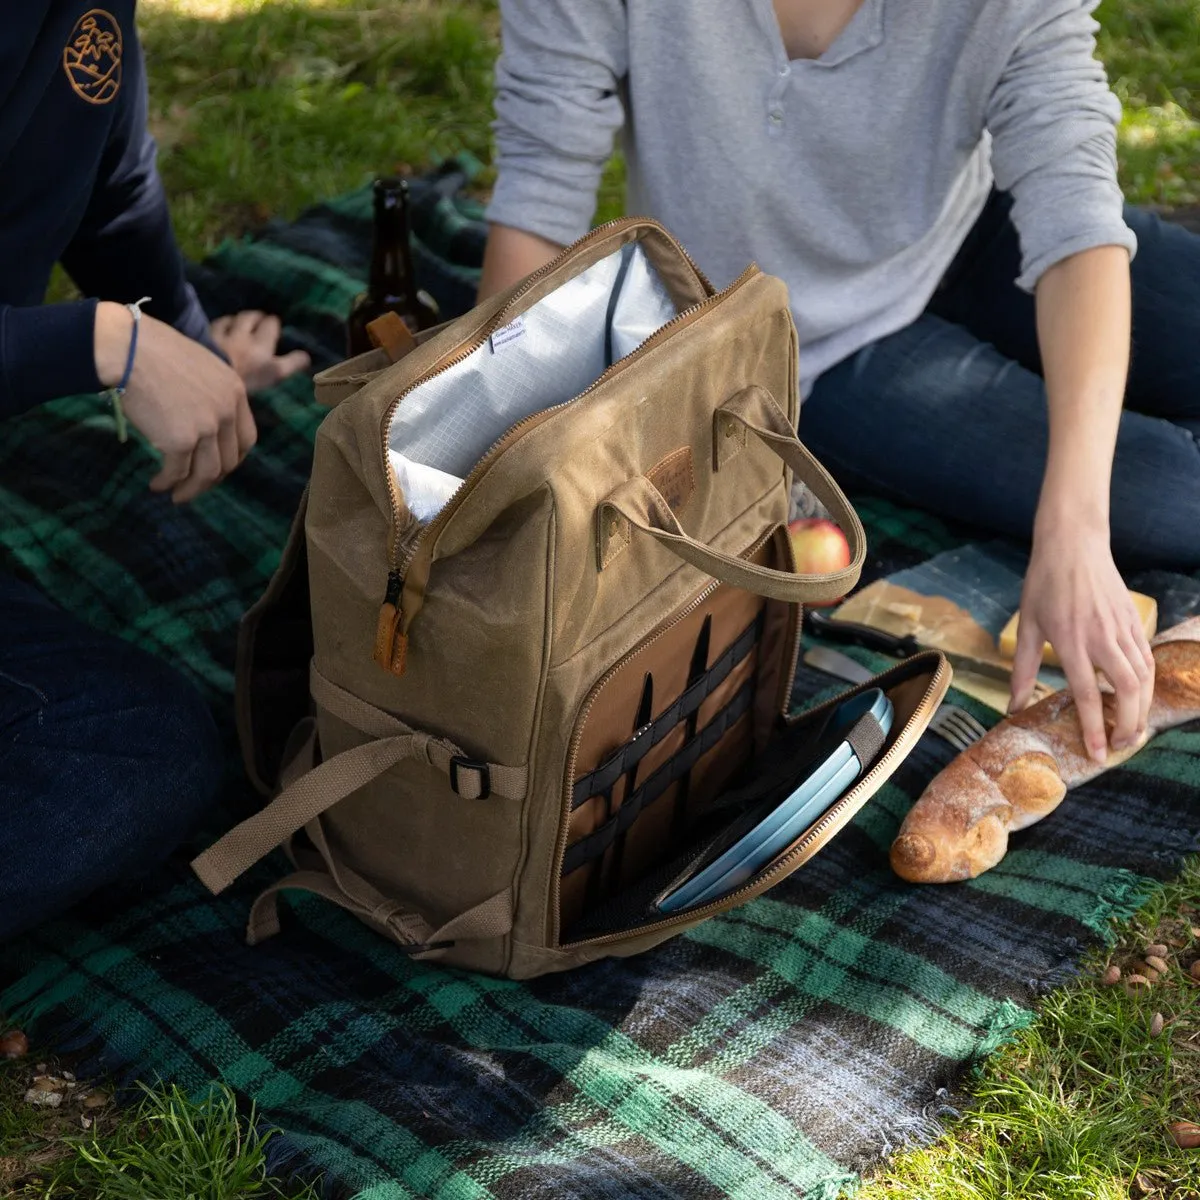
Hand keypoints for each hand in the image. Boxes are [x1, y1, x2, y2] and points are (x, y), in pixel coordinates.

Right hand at [95, 301, 256, 503]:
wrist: (126, 346)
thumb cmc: (151, 351)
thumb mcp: (199, 366)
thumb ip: (211, 394)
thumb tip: (205, 426)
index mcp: (235, 391)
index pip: (246, 438)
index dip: (233, 457)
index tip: (218, 467)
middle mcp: (226, 410)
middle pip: (230, 460)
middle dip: (213, 479)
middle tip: (195, 486)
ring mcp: (206, 426)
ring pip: (208, 473)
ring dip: (192, 489)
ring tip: (178, 495)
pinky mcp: (180, 440)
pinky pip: (178, 472)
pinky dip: (168, 483)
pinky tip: (158, 485)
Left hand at [210, 311, 309, 393]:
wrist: (209, 377)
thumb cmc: (246, 379)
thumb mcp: (275, 374)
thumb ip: (292, 363)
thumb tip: (307, 357)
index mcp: (262, 343)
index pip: (272, 325)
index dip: (274, 325)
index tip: (276, 328)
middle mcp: (244, 334)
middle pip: (252, 318)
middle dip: (258, 317)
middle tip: (260, 320)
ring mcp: (222, 335)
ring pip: (233, 319)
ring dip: (238, 319)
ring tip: (240, 322)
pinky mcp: (205, 339)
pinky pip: (215, 326)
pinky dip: (221, 325)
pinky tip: (221, 328)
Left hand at [1011, 521, 1154, 762]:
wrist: (1073, 545)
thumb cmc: (1044, 584)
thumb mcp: (1027, 626)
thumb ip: (1023, 669)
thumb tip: (1014, 705)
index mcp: (1071, 642)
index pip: (1089, 694)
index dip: (1094, 728)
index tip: (1097, 753)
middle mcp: (1101, 638)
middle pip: (1127, 690)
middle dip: (1128, 723)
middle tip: (1121, 746)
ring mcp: (1122, 629)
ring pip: (1143, 676)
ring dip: (1142, 707)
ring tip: (1133, 730)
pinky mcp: (1134, 621)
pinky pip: (1146, 658)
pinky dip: (1147, 682)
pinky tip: (1140, 697)